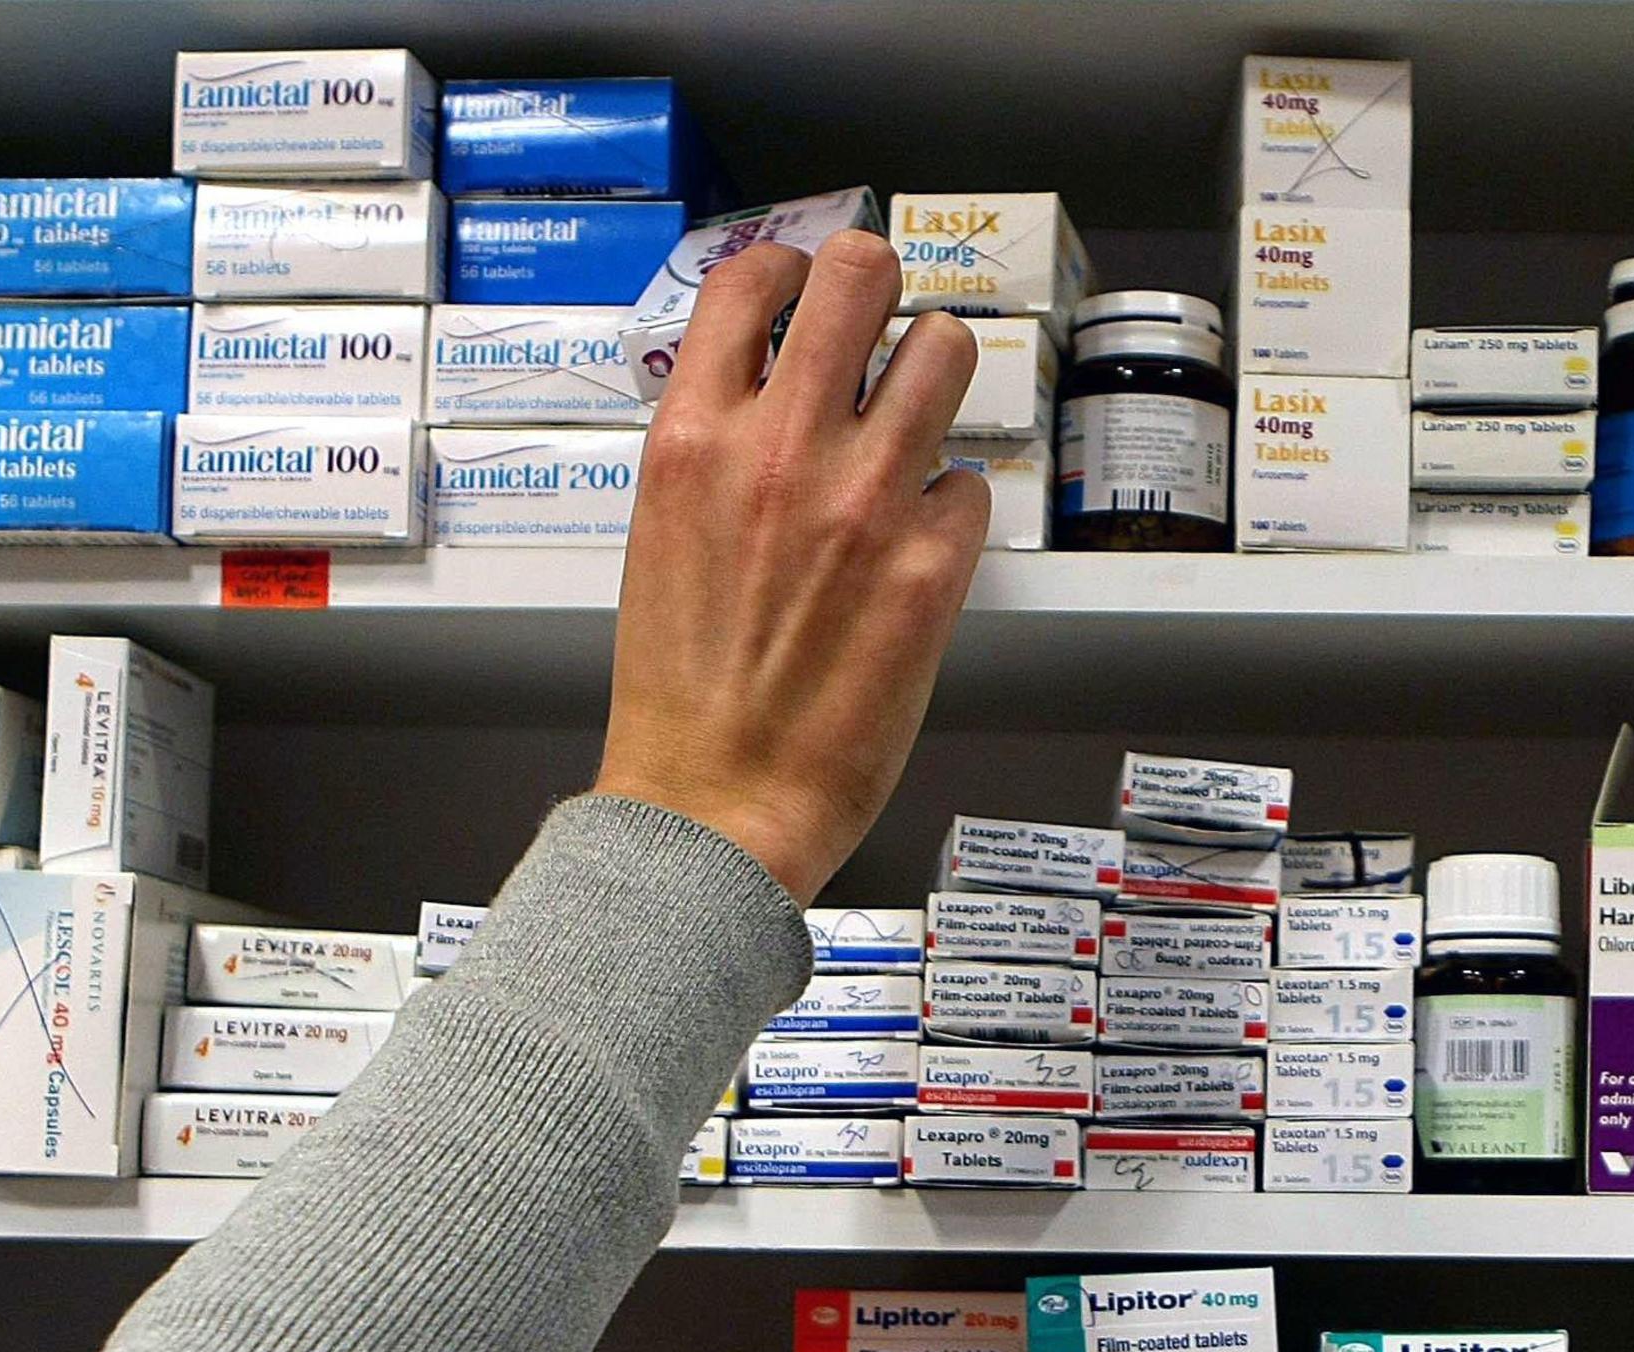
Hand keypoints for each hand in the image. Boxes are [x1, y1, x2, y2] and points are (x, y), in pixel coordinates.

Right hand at [598, 230, 992, 898]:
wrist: (714, 800)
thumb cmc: (683, 689)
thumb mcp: (663, 531)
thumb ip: (717, 448)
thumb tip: (766, 388)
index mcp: (694, 437)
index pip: (751, 279)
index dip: (792, 269)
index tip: (807, 285)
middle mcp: (780, 448)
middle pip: (859, 274)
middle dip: (879, 285)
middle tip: (882, 325)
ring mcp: (863, 500)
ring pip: (943, 350)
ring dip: (936, 372)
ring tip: (920, 414)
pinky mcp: (930, 566)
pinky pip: (970, 482)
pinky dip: (951, 505)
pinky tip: (921, 541)